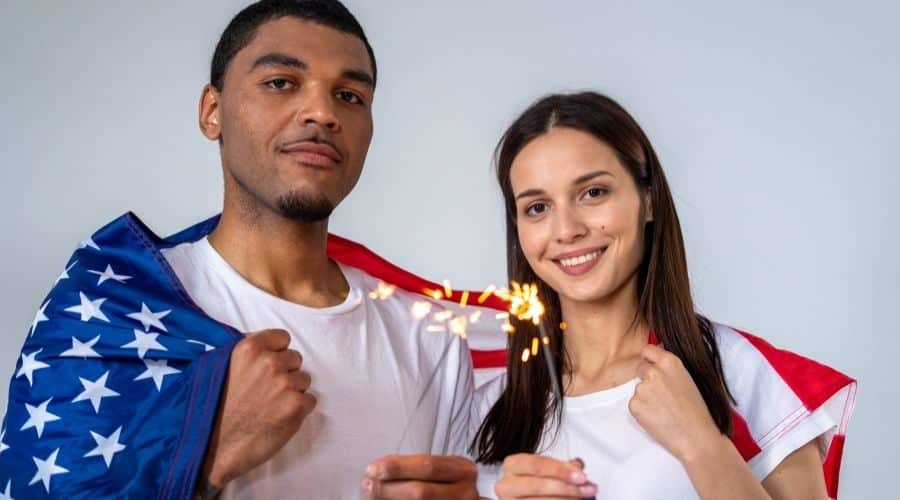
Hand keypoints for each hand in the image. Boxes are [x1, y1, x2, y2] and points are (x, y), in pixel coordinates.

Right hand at [200, 329, 315, 487]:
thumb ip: (244, 353)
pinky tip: (278, 417)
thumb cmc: (214, 411)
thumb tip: (264, 344)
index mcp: (249, 349)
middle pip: (295, 358)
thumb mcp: (219, 368)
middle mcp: (269, 362)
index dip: (277, 352)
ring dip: (292, 391)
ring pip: (303, 380)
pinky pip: (310, 400)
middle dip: (285, 372)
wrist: (213, 448)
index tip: (268, 367)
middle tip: (266, 391)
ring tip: (270, 406)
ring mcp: (285, 383)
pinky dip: (299, 409)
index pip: (282, 338)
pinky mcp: (297, 405)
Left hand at [362, 455, 477, 498]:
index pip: (428, 466)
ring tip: (371, 495)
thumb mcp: (441, 471)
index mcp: (463, 470)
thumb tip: (378, 469)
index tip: (374, 468)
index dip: (399, 467)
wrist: (462, 498)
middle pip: (423, 491)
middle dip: (390, 488)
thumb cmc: (447, 485)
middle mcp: (466, 492)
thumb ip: (415, 468)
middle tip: (368, 484)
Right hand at [494, 454, 596, 498]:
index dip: (561, 471)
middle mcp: (506, 485)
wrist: (526, 496)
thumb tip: (578, 466)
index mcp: (512, 465)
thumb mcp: (549, 469)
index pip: (537, 465)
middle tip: (588, 489)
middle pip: (537, 486)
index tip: (582, 476)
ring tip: (584, 498)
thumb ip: (563, 467)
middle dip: (566, 488)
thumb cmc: (537, 481)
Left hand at [628, 344, 720, 461]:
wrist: (696, 437)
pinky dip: (642, 411)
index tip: (652, 367)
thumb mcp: (687, 379)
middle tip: (662, 396)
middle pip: (640, 369)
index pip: (648, 350)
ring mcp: (642, 388)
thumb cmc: (696, 411)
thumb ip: (668, 369)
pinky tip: (658, 418)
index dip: (649, 360)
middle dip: (646, 379)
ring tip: (665, 411)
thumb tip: (655, 358)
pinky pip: (634, 404)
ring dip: (645, 398)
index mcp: (669, 362)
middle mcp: (653, 371)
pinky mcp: (634, 404)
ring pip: (638, 389)